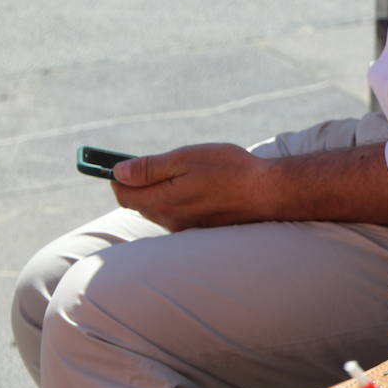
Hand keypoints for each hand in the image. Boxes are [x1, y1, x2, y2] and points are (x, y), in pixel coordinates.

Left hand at [111, 143, 274, 230]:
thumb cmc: (230, 171)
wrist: (270, 193)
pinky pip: (179, 213)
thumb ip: (149, 168)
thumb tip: (118, 172)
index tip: (119, 160)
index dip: (116, 175)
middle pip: (140, 202)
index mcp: (162, 202)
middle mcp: (170, 220)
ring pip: (160, 207)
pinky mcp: (202, 228)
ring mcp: (187, 227)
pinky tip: (202, 185)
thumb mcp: (185, 159)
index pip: (122, 193)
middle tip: (159, 161)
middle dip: (140, 182)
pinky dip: (180, 198)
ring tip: (187, 171)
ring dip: (162, 190)